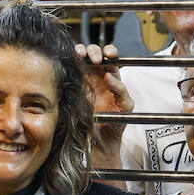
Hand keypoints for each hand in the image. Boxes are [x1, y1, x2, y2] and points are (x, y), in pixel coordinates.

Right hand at [75, 42, 132, 160]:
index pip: (110, 58)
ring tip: (81, 56)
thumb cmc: (115, 125)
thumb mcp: (125, 106)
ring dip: (80, 52)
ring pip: (79, 59)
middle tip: (95, 60)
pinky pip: (68, 72)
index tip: (109, 55)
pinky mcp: (71, 88)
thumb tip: (109, 76)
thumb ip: (122, 89)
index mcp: (111, 78)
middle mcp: (96, 77)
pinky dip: (68, 62)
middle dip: (94, 51)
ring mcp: (82, 81)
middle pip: (93, 54)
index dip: (109, 52)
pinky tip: (70, 62)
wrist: (99, 143)